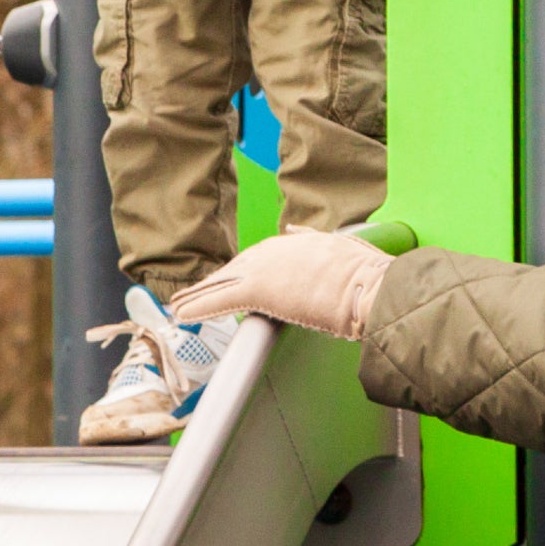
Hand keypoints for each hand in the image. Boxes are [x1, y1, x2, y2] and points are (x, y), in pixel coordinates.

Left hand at [169, 227, 393, 340]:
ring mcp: (262, 270)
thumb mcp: (337, 244)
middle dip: (212, 285)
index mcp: (288, 244)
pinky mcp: (257, 291)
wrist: (367, 284)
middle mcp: (270, 252)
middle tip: (190, 296)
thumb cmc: (362, 271)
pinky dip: (198, 307)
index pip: (254, 260)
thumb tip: (294, 230)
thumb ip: (311, 238)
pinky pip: (220, 300)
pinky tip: (181, 315)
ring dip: (197, 297)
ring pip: (220, 285)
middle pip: (232, 271)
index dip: (238, 274)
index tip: (227, 282)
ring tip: (177, 308)